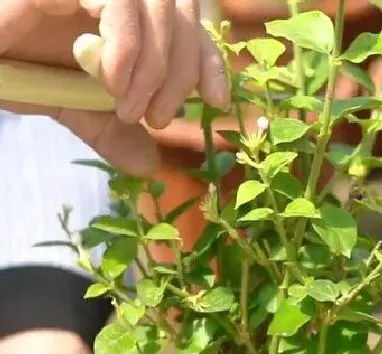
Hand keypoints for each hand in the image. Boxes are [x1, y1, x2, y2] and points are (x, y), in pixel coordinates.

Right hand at [0, 0, 228, 175]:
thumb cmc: (18, 68)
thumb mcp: (77, 105)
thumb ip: (113, 130)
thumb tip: (149, 165)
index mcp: (129, 11)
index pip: (188, 23)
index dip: (208, 60)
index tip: (216, 101)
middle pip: (182, 13)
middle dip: (182, 73)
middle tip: (157, 119)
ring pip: (158, 6)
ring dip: (154, 68)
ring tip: (127, 108)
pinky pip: (118, 1)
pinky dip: (126, 47)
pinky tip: (110, 81)